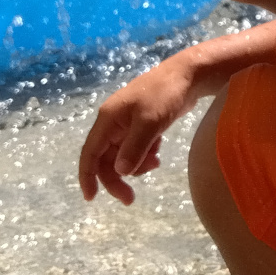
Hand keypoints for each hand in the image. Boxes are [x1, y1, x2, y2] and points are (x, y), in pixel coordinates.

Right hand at [77, 53, 202, 203]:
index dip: (87, 176)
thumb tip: (120, 171)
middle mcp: (113, 123)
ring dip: (136, 165)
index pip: (90, 153)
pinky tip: (158, 149)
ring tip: (156, 162)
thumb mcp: (150, 123)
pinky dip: (145, 155)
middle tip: (130, 199)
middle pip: (106, 160)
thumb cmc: (166, 95)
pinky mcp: (140, 125)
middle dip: (117, 178)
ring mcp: (126, 124)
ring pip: (122, 157)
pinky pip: (136, 149)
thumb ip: (134, 148)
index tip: (91, 198)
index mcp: (108, 119)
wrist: (188, 76)